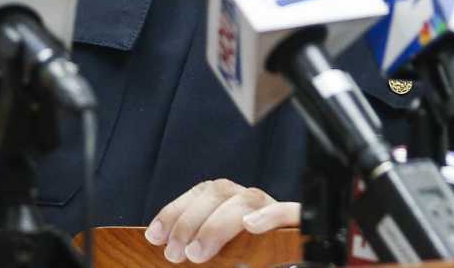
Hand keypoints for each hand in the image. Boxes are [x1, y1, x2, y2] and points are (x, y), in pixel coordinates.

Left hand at [145, 180, 298, 263]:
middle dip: (190, 221)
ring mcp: (276, 211)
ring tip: (198, 252)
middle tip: (175, 254)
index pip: (201, 193)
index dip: (175, 211)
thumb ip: (200, 252)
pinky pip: (290, 212)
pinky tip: (252, 226)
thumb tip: (170, 253)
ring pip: (248, 200)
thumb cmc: (252, 262)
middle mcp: (253, 203)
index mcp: (231, 206)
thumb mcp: (220, 260)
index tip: (154, 235)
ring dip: (217, 225)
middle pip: (220, 192)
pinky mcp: (299, 226)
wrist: (293, 263)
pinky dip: (271, 216)